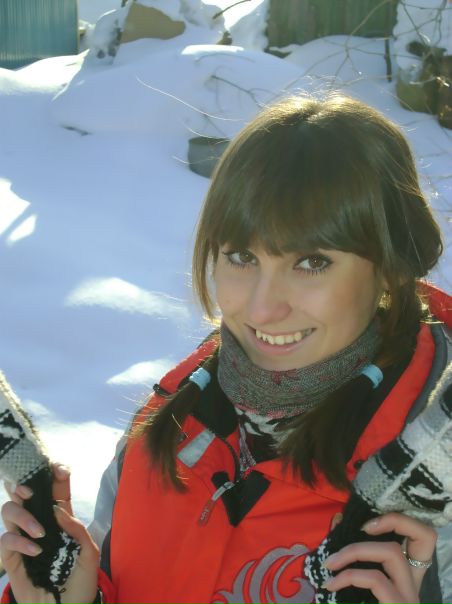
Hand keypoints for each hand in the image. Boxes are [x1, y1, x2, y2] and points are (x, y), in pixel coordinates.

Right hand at [1, 463, 98, 603]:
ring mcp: (24, 539)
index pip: (55, 490)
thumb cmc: (80, 583)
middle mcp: (40, 523)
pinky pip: (6, 540)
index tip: (59, 470)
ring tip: (40, 533)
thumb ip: (77, 529)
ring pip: (10, 510)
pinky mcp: (12, 559)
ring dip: (23, 516)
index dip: (55, 475)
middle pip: (24, 493)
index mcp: (61, 519)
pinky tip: (36, 551)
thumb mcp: (89, 554)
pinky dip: (20, 542)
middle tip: (31, 491)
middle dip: (24, 483)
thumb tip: (58, 511)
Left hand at [322, 512, 436, 603]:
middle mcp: (413, 586)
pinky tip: (332, 585)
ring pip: (392, 553)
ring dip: (355, 551)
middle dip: (380, 527)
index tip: (365, 524)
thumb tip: (337, 520)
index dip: (400, 521)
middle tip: (345, 539)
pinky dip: (350, 576)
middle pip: (416, 537)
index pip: (423, 538)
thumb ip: (350, 555)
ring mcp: (408, 598)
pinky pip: (376, 580)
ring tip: (330, 564)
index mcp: (404, 578)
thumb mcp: (355, 585)